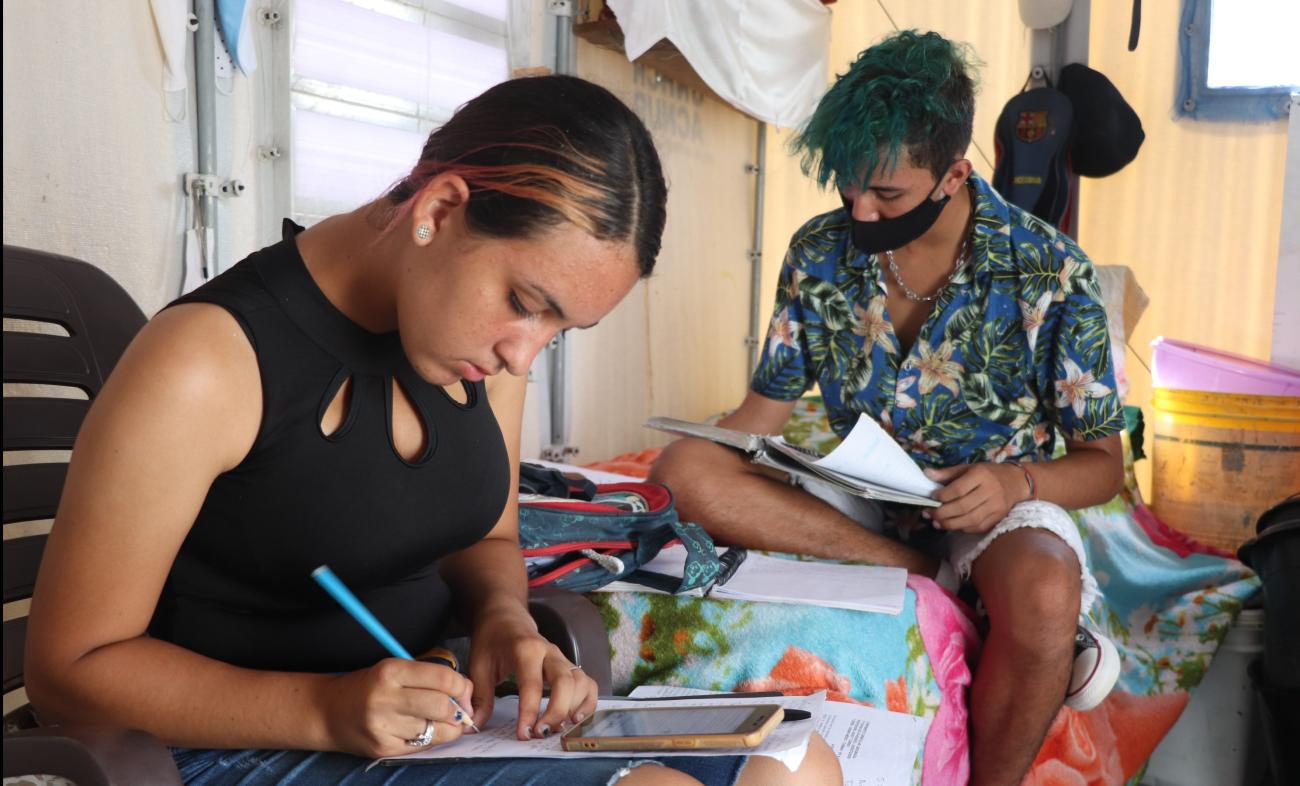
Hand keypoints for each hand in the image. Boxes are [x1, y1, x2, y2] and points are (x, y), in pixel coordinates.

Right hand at [321, 658, 473, 757]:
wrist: (328, 711)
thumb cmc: (368, 686)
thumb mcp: (394, 669)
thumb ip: (428, 676)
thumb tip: (465, 691)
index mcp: (391, 671)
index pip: (443, 678)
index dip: (461, 685)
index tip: (462, 688)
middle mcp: (385, 698)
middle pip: (443, 706)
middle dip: (458, 709)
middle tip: (459, 708)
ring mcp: (383, 726)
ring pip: (436, 730)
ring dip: (447, 726)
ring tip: (441, 720)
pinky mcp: (383, 748)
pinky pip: (422, 746)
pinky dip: (431, 738)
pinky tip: (424, 730)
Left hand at [467, 606, 597, 739]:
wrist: (506, 617)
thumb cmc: (492, 640)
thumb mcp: (479, 664)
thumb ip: (480, 696)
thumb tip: (475, 724)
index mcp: (525, 649)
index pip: (532, 684)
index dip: (529, 712)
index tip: (523, 734)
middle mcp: (550, 652)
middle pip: (564, 683)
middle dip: (556, 712)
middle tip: (540, 733)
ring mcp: (562, 659)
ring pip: (580, 683)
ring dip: (574, 709)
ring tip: (558, 729)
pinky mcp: (569, 666)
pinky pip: (588, 683)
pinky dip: (587, 702)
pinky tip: (575, 719)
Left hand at [925, 462, 1028, 533]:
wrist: (1016, 482)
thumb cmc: (988, 473)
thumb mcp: (968, 468)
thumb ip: (947, 473)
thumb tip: (926, 474)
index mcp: (981, 475)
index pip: (958, 489)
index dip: (943, 496)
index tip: (933, 497)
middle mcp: (990, 491)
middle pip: (963, 506)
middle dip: (942, 513)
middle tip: (929, 514)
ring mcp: (996, 507)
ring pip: (970, 520)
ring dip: (950, 524)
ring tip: (936, 522)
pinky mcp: (998, 518)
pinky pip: (977, 527)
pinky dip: (962, 528)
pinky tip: (952, 525)